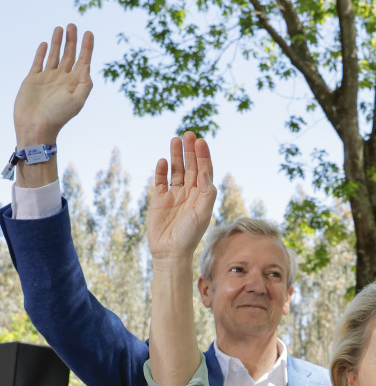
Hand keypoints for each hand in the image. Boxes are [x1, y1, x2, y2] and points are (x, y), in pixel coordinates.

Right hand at [14, 24, 92, 146]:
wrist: (35, 126)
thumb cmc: (58, 116)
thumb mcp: (77, 101)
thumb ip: (85, 85)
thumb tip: (88, 68)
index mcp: (76, 83)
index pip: (84, 61)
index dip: (87, 47)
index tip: (89, 33)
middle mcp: (63, 79)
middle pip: (70, 55)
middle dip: (73, 40)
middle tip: (73, 25)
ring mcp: (48, 78)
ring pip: (55, 55)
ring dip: (59, 42)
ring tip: (61, 28)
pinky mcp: (33, 79)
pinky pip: (39, 62)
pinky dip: (43, 52)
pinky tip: (47, 43)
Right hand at [147, 132, 216, 260]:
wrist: (170, 251)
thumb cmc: (190, 234)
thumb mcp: (203, 212)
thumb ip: (206, 191)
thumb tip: (204, 171)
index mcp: (203, 195)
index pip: (204, 170)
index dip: (203, 156)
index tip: (201, 141)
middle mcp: (189, 193)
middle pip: (190, 167)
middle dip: (190, 151)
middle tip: (188, 134)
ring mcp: (174, 195)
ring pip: (176, 171)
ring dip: (176, 156)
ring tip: (175, 139)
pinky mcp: (159, 200)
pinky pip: (160, 181)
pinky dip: (161, 171)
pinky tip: (163, 161)